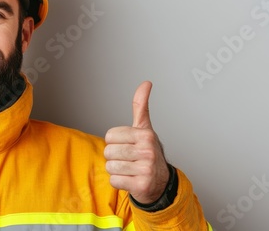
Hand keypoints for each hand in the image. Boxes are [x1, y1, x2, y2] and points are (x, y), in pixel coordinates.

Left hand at [104, 81, 169, 203]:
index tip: (128, 145)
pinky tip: (131, 179)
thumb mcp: (144, 128)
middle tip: (129, 159)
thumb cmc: (147, 152)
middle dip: (115, 157)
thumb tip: (146, 83)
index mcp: (145, 134)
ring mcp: (146, 169)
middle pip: (109, 151)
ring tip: (130, 168)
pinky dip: (119, 182)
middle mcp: (148, 150)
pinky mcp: (142, 185)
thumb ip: (141, 106)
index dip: (115, 142)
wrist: (160, 181)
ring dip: (117, 169)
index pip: (109, 136)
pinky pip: (114, 181)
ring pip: (110, 167)